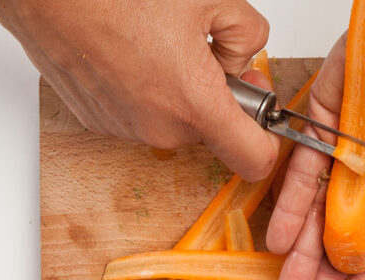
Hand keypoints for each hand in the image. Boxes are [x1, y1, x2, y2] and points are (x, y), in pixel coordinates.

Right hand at [0, 0, 278, 180]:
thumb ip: (249, 35)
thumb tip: (246, 59)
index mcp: (193, 103)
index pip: (254, 160)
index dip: (267, 141)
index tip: (262, 116)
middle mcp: (158, 127)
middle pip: (213, 132)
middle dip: (218, 97)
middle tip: (205, 51)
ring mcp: (124, 126)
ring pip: (175, 121)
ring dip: (180, 91)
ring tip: (159, 42)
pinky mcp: (97, 118)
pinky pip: (141, 113)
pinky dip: (147, 89)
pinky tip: (132, 51)